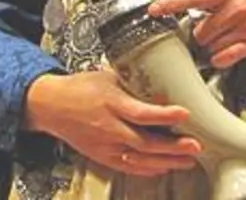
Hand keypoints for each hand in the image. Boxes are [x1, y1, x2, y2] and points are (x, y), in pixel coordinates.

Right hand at [23, 70, 203, 176]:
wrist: (51, 105)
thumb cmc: (79, 88)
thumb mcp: (107, 76)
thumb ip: (133, 81)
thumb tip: (160, 81)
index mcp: (110, 103)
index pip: (141, 113)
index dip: (164, 115)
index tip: (185, 114)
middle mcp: (108, 127)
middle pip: (145, 142)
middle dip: (173, 147)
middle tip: (194, 147)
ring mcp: (104, 145)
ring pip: (139, 158)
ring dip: (166, 161)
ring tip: (186, 161)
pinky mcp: (101, 156)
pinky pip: (128, 166)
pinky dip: (147, 169)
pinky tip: (163, 167)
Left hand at [148, 0, 245, 68]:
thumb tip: (194, 9)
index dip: (171, 4)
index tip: (154, 10)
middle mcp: (234, 8)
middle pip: (200, 31)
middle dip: (201, 33)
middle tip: (210, 28)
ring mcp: (244, 26)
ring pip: (211, 45)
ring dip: (212, 45)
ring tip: (223, 35)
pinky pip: (226, 57)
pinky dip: (220, 57)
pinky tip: (222, 52)